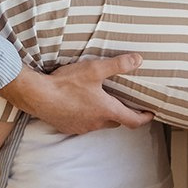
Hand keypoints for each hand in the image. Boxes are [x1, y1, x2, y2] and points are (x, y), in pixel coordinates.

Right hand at [2, 54, 152, 133]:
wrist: (38, 96)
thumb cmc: (66, 84)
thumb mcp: (94, 69)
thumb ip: (118, 65)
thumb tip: (138, 60)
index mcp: (107, 110)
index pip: (133, 120)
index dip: (144, 118)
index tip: (149, 113)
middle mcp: (97, 123)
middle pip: (116, 121)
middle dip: (122, 113)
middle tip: (123, 102)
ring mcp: (82, 127)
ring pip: (99, 123)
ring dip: (102, 114)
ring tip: (99, 101)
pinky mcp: (68, 128)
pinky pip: (83, 124)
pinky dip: (86, 116)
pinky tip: (79, 105)